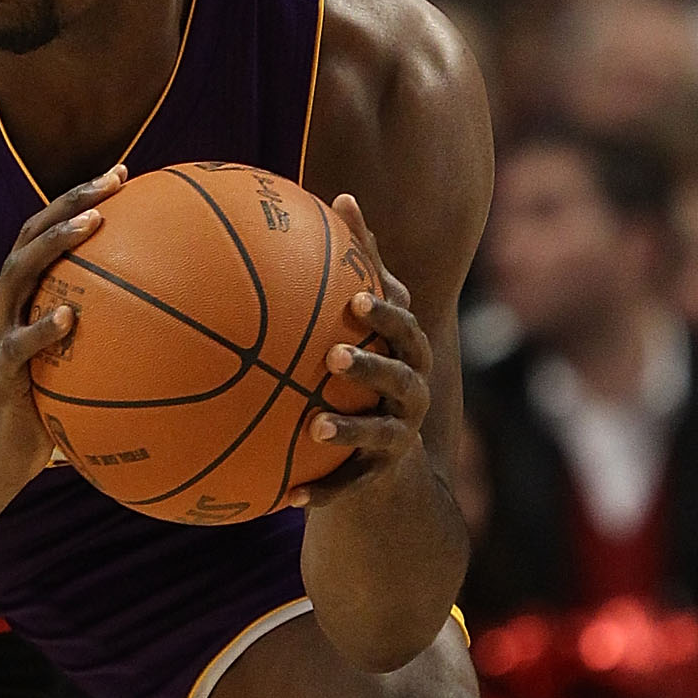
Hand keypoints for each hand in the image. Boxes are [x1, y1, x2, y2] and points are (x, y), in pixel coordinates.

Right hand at [0, 166, 125, 490]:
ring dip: (55, 244)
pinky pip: (22, 344)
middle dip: (71, 202)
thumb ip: (107, 334)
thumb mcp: (79, 362)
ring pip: (20, 273)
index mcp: (24, 294)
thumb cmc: (51, 405)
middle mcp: (5, 302)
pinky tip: (71, 317)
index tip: (122, 174)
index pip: (47, 231)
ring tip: (92, 225)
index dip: (79, 199)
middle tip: (112, 181)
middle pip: (32, 235)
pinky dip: (44, 328)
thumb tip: (177, 321)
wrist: (1, 454)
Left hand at [286, 193, 430, 506]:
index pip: (399, 317)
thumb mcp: (361, 327)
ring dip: (352, 425)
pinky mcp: (380, 476)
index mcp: (402, 349)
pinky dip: (322, 493)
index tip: (353, 294)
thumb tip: (339, 197)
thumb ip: (353, 272)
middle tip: (335, 352)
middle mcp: (410, 387)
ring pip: (384, 428)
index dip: (382, 302)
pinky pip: (351, 487)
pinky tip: (287, 500)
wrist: (388, 469)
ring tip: (317, 424)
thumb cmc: (366, 376)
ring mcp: (399, 433)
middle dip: (375, 359)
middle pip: (403, 368)